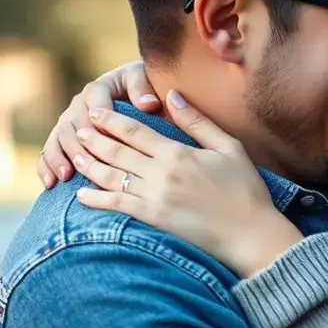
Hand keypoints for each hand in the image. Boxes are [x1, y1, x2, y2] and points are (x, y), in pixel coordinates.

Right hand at [37, 61, 157, 188]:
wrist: (131, 98)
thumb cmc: (140, 90)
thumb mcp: (142, 81)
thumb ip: (142, 87)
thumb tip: (148, 103)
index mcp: (98, 89)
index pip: (94, 101)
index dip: (98, 118)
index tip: (104, 134)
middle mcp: (78, 105)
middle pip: (72, 124)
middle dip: (77, 144)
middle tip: (86, 163)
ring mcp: (68, 122)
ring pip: (58, 139)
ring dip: (59, 158)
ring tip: (66, 176)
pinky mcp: (61, 139)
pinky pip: (49, 152)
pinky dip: (47, 167)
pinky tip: (50, 184)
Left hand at [72, 91, 303, 275]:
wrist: (252, 233)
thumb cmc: (245, 189)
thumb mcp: (229, 147)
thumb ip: (197, 121)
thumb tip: (173, 95)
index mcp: (178, 152)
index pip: (135, 131)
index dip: (111, 119)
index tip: (95, 111)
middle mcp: (162, 173)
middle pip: (117, 151)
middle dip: (94, 139)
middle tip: (77, 129)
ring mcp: (156, 197)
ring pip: (112, 177)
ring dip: (90, 165)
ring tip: (75, 155)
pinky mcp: (155, 219)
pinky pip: (118, 206)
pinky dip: (97, 200)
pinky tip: (82, 196)